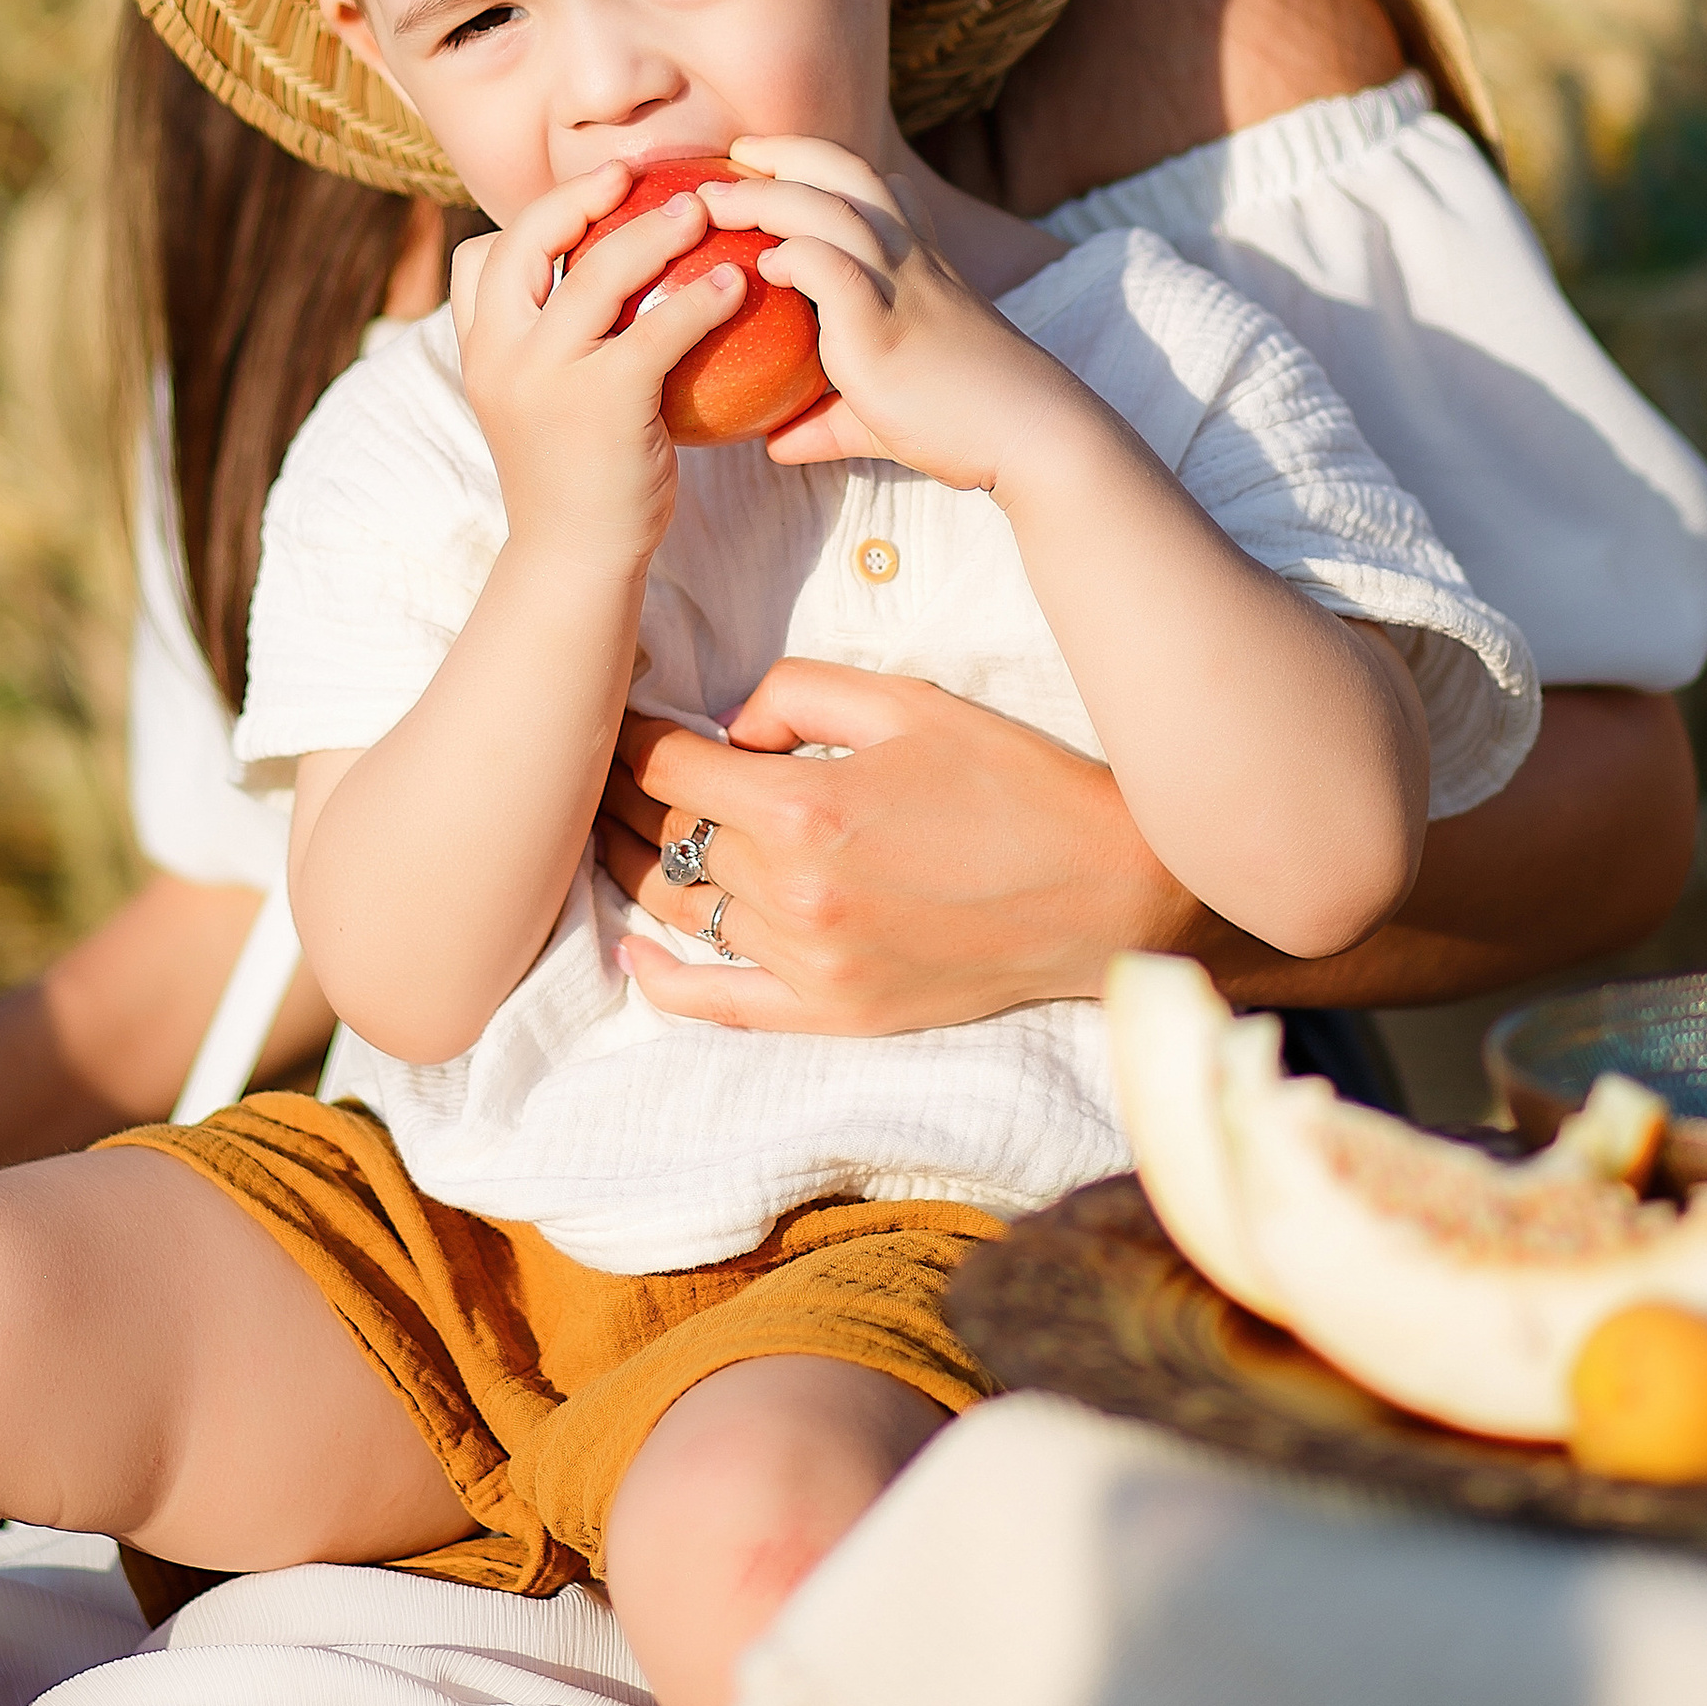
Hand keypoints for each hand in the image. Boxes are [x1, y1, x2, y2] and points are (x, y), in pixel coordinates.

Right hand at [450, 168, 745, 567]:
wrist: (575, 561)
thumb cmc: (576, 479)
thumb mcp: (540, 404)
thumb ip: (553, 348)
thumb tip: (606, 288)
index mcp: (479, 352)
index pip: (477, 258)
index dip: (528, 221)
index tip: (584, 199)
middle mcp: (499, 355)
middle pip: (524, 241)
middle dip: (578, 195)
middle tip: (633, 173)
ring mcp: (544, 377)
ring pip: (594, 273)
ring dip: (652, 230)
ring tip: (700, 211)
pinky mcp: (603, 401)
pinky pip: (658, 328)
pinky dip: (701, 297)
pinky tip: (735, 284)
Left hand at [598, 660, 1206, 1031]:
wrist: (1106, 889)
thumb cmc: (1012, 779)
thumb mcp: (907, 701)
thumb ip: (797, 691)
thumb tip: (729, 726)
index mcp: (805, 807)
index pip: (670, 768)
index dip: (632, 735)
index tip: (619, 716)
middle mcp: (794, 894)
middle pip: (666, 839)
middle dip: (625, 796)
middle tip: (600, 767)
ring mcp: (810, 965)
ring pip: (682, 912)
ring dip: (637, 868)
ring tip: (611, 833)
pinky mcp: (835, 1014)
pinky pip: (718, 1005)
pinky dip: (664, 980)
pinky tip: (634, 951)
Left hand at [699, 142, 1074, 492]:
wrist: (1028, 436)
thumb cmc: (961, 424)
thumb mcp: (882, 413)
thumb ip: (827, 421)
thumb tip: (776, 443)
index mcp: (918, 266)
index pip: (878, 188)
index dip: (824, 168)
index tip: (770, 167)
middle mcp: (910, 259)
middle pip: (846, 170)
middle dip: (785, 151)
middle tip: (731, 154)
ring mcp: (901, 285)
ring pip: (830, 207)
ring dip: (765, 195)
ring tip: (711, 202)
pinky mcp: (884, 325)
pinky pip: (833, 268)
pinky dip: (794, 256)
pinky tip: (765, 266)